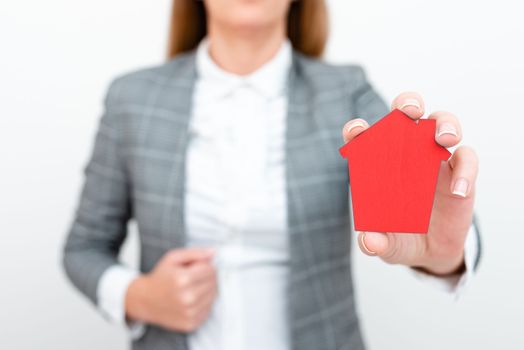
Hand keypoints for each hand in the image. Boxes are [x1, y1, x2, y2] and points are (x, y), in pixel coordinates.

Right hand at [125, 248, 216, 331]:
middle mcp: (187, 297)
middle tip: (195, 277)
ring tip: (192, 288)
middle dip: (208, 278)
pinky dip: (203, 304)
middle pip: (214, 283)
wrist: (145, 300)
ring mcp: (189, 312)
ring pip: (213, 297)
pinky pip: (208, 310)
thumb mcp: (173, 258)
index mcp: (183, 279)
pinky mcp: (191, 323)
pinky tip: (192, 300)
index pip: (211, 270)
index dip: (206, 266)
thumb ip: (195, 253)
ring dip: (207, 291)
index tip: (197, 267)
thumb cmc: (160, 278)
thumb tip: (213, 252)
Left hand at [341, 92, 477, 274]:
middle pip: (406, 114)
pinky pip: (467, 158)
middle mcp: (405, 152)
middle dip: (407, 104)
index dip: (358, 130)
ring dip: (444, 123)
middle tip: (409, 110)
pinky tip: (458, 190)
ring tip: (444, 138)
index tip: (356, 131)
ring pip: (441, 123)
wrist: (431, 250)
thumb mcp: (387, 245)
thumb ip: (376, 243)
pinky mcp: (459, 171)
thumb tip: (369, 242)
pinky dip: (465, 170)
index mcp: (378, 163)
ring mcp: (433, 157)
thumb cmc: (401, 237)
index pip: (364, 137)